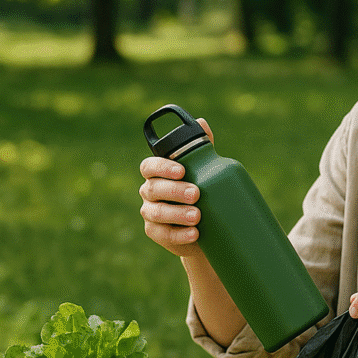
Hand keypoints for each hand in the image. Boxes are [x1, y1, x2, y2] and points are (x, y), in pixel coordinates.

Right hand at [139, 118, 211, 256]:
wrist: (208, 228)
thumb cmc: (204, 194)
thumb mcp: (205, 172)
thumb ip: (201, 149)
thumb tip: (202, 122)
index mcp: (158, 174)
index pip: (150, 166)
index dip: (163, 167)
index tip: (182, 170)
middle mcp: (150, 191)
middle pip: (154, 188)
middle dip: (175, 190)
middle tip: (197, 193)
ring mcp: (150, 213)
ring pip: (157, 212)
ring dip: (177, 213)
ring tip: (198, 216)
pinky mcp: (155, 233)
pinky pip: (163, 234)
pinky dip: (179, 235)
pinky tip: (194, 233)